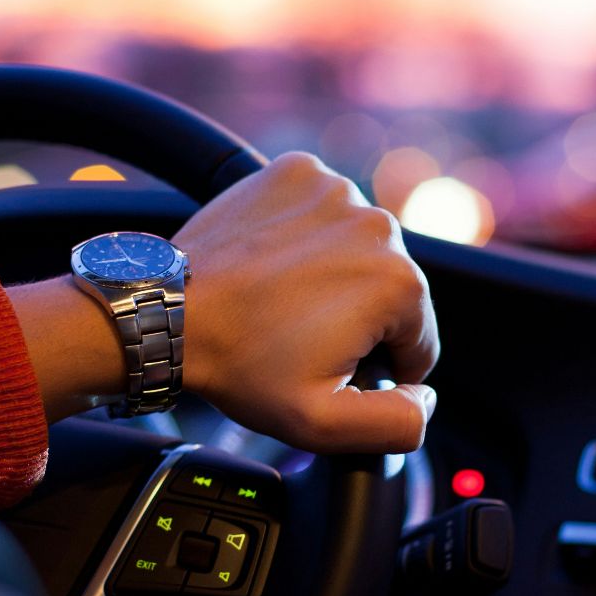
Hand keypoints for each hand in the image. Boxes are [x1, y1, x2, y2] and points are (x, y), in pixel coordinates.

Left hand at [10, 152, 438, 452]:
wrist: (169, 312)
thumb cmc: (240, 365)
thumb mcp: (324, 424)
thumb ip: (398, 423)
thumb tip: (426, 398)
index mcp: (399, 283)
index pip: (419, 340)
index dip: (379, 367)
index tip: (329, 365)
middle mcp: (378, 224)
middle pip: (391, 289)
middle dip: (357, 317)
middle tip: (298, 336)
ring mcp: (336, 189)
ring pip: (358, 247)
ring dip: (334, 272)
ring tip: (282, 299)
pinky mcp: (298, 171)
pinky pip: (322, 209)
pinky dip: (307, 233)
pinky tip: (274, 262)